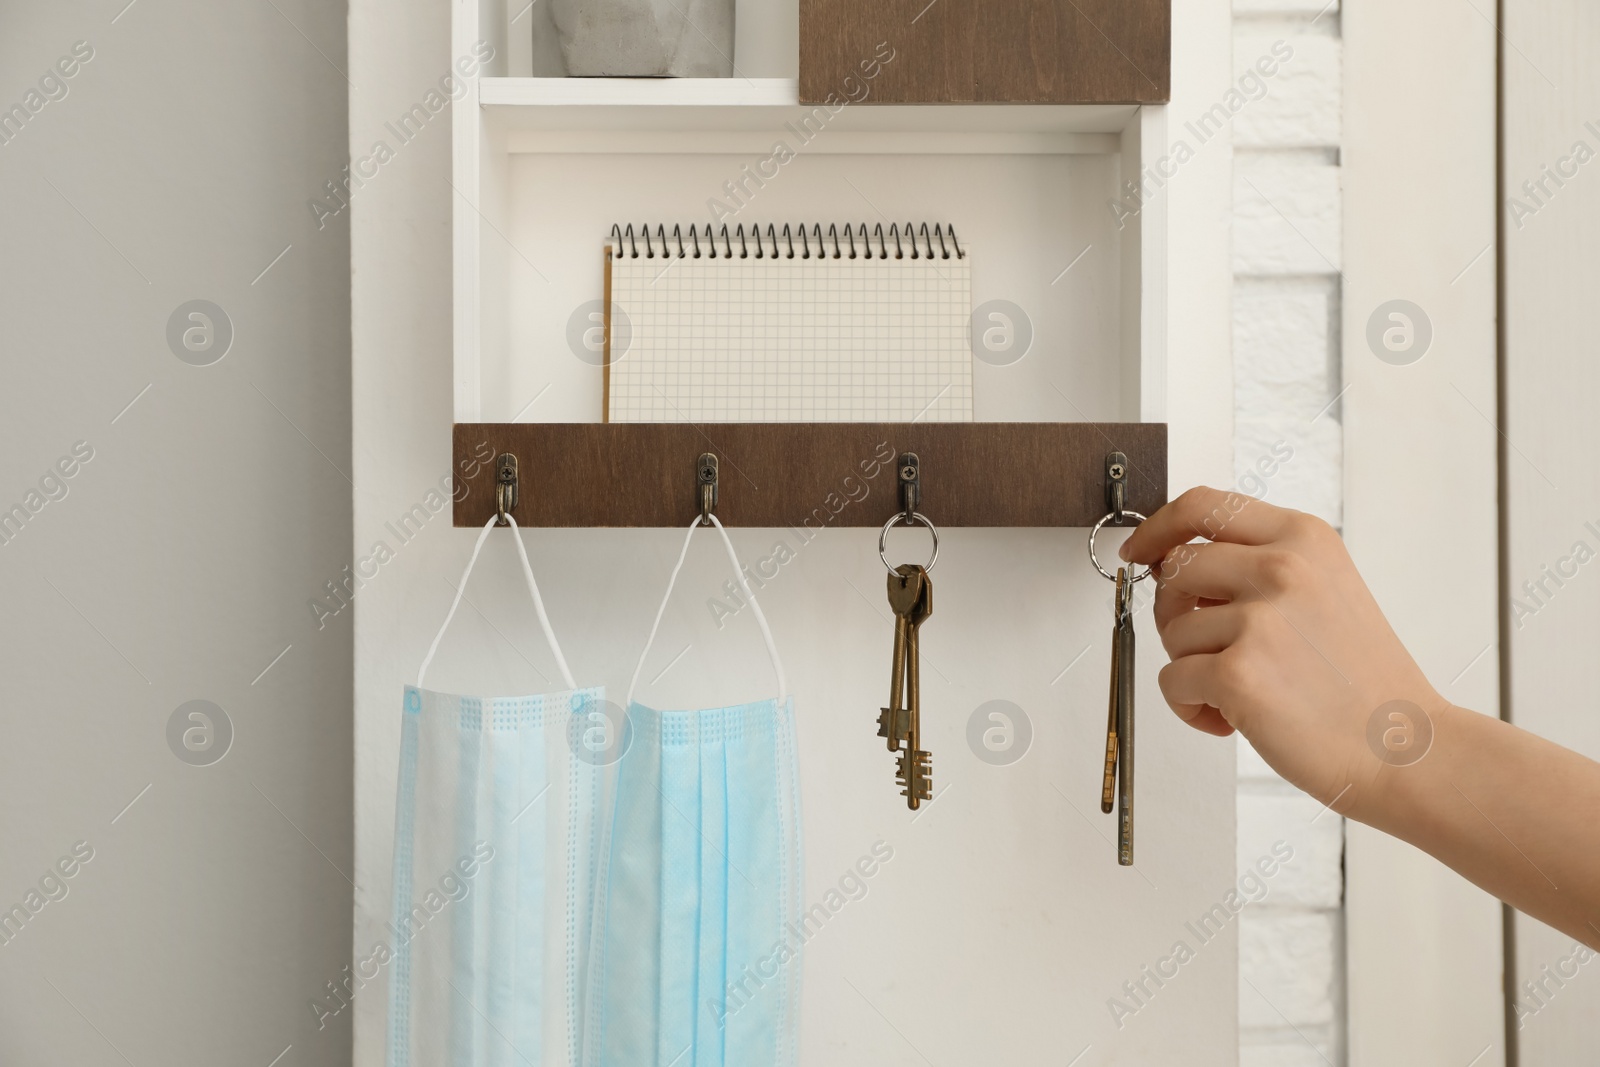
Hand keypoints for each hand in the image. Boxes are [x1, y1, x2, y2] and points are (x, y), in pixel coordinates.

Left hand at [1119, 487, 1445, 817]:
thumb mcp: (1328, 589)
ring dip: (1193, 667)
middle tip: (1211, 648)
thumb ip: (1263, 564)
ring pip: (1171, 631)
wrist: (1404, 748)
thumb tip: (1179, 562)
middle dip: (1175, 612)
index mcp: (1303, 538)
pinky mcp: (1237, 672)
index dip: (1158, 528)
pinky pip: (1172, 681)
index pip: (1203, 506)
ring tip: (1245, 691)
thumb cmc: (1365, 683)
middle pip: (1174, 568)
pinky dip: (1192, 707)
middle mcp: (1282, 568)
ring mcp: (1259, 619)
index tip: (1138, 550)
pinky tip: (1234, 718)